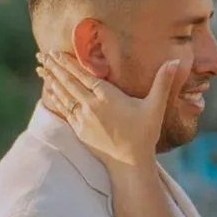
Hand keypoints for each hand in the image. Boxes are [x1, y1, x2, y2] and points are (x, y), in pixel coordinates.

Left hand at [36, 51, 184, 169]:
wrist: (129, 163)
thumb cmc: (144, 134)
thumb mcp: (155, 107)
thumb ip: (163, 82)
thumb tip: (175, 61)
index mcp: (107, 97)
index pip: (83, 75)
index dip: (69, 63)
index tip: (56, 52)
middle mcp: (91, 106)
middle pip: (69, 82)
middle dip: (55, 67)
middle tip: (42, 54)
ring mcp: (83, 119)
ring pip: (63, 95)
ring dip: (52, 80)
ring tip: (41, 68)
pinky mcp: (79, 130)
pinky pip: (64, 110)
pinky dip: (55, 98)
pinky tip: (49, 91)